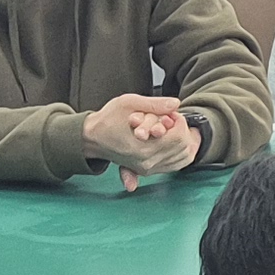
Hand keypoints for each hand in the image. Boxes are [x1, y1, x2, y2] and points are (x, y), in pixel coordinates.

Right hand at [83, 93, 198, 181]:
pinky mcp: (147, 171)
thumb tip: (176, 104)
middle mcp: (147, 162)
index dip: (179, 121)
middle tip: (170, 119)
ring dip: (181, 140)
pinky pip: (175, 165)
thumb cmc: (108, 118)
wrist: (92, 137)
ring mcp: (147, 169)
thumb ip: (155, 104)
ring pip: (181, 157)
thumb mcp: (130, 102)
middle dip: (181, 130)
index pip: (178, 137)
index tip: (171, 113)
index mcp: (143, 147)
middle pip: (182, 147)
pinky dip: (179, 153)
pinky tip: (172, 141)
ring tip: (169, 128)